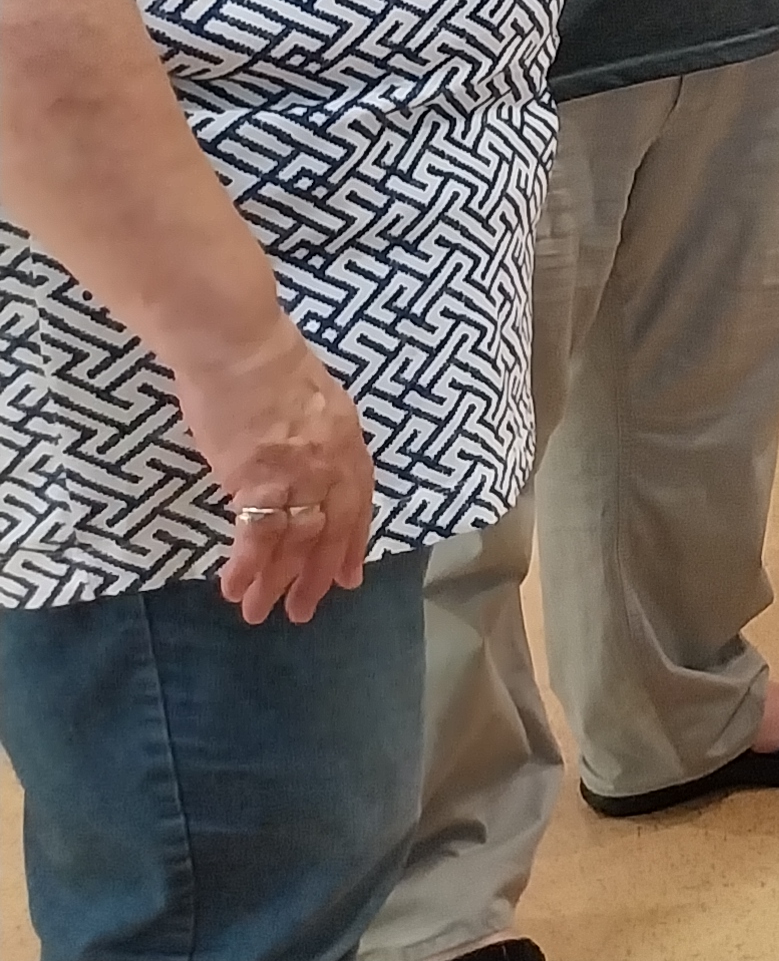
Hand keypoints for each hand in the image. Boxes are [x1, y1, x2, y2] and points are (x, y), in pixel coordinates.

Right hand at [169, 320, 377, 624]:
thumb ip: (317, 437)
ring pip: (293, 540)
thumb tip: (303, 462)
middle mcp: (332, 464)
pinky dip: (248, 566)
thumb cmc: (266, 362)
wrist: (239, 346)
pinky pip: (256, 535)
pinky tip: (236, 590)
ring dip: (276, 581)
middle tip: (304, 611)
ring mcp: (298, 475)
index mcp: (348, 441)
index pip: (358, 503)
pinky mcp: (258, 480)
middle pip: (330, 530)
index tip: (346, 577)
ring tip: (259, 614)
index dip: (351, 543)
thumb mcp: (315, 399)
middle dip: (316, 575)